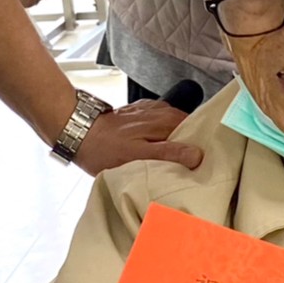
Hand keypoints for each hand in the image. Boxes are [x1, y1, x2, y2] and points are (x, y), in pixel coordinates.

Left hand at [75, 100, 204, 173]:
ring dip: (176, 144)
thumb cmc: (106, 149)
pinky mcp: (141, 114)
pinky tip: (156, 151)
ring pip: (175, 129)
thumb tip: (197, 155)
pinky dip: (162, 138)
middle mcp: (164, 111)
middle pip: (188, 131)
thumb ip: (169, 153)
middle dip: (190, 149)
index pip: (199, 132)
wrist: (79, 132)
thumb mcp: (138, 156)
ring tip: (173, 164)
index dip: (203, 149)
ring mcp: (153, 111)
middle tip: (189, 171)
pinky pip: (161, 126)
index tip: (204, 168)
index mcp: (168, 119)